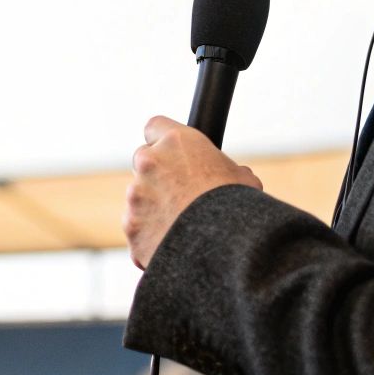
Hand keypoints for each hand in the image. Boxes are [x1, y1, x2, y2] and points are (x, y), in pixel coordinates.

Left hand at [126, 115, 261, 269]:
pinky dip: (150, 238)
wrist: (224, 246)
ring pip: (138, 198)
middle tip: (178, 194)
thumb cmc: (237, 207)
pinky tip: (175, 247)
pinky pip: (138, 230)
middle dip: (155, 176)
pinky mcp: (131, 226)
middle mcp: (150, 162)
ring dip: (153, 208)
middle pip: (142, 161)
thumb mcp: (242, 178)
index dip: (162, 141)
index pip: (155, 126)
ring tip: (182, 227)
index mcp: (177, 142)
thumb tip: (237, 177)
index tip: (171, 154)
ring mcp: (136, 195)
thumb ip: (226, 170)